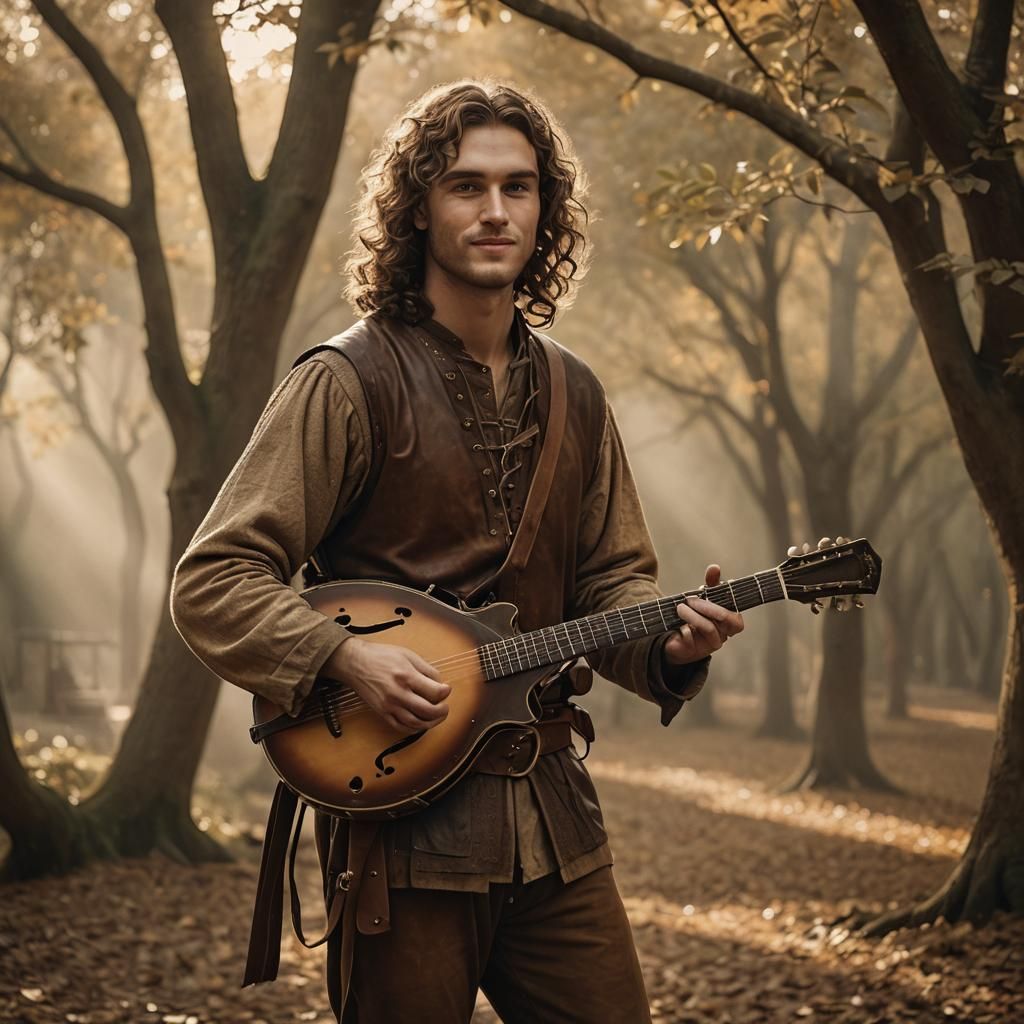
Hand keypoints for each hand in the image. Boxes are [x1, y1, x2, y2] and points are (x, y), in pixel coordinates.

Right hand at [325, 637, 449, 732]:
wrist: (355, 663)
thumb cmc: (380, 656)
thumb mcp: (407, 655)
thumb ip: (426, 669)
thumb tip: (440, 683)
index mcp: (406, 676)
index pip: (434, 692)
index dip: (445, 692)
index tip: (446, 689)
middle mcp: (398, 693)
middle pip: (428, 711)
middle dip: (442, 711)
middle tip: (445, 707)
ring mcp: (389, 706)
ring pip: (416, 723)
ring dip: (431, 723)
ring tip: (436, 716)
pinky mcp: (382, 713)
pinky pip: (401, 727)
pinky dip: (414, 729)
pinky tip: (420, 723)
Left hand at [663, 563, 744, 665]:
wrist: (673, 639)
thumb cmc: (693, 617)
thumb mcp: (702, 599)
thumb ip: (710, 585)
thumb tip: (715, 567)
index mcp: (729, 622)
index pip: (738, 612)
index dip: (732, 599)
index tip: (723, 584)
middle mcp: (724, 634)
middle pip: (730, 620)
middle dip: (711, 607)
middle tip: (691, 599)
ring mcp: (711, 644)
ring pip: (710, 628)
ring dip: (694, 615)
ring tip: (680, 607)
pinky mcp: (696, 651)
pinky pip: (694, 638)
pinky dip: (686, 625)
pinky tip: (677, 619)